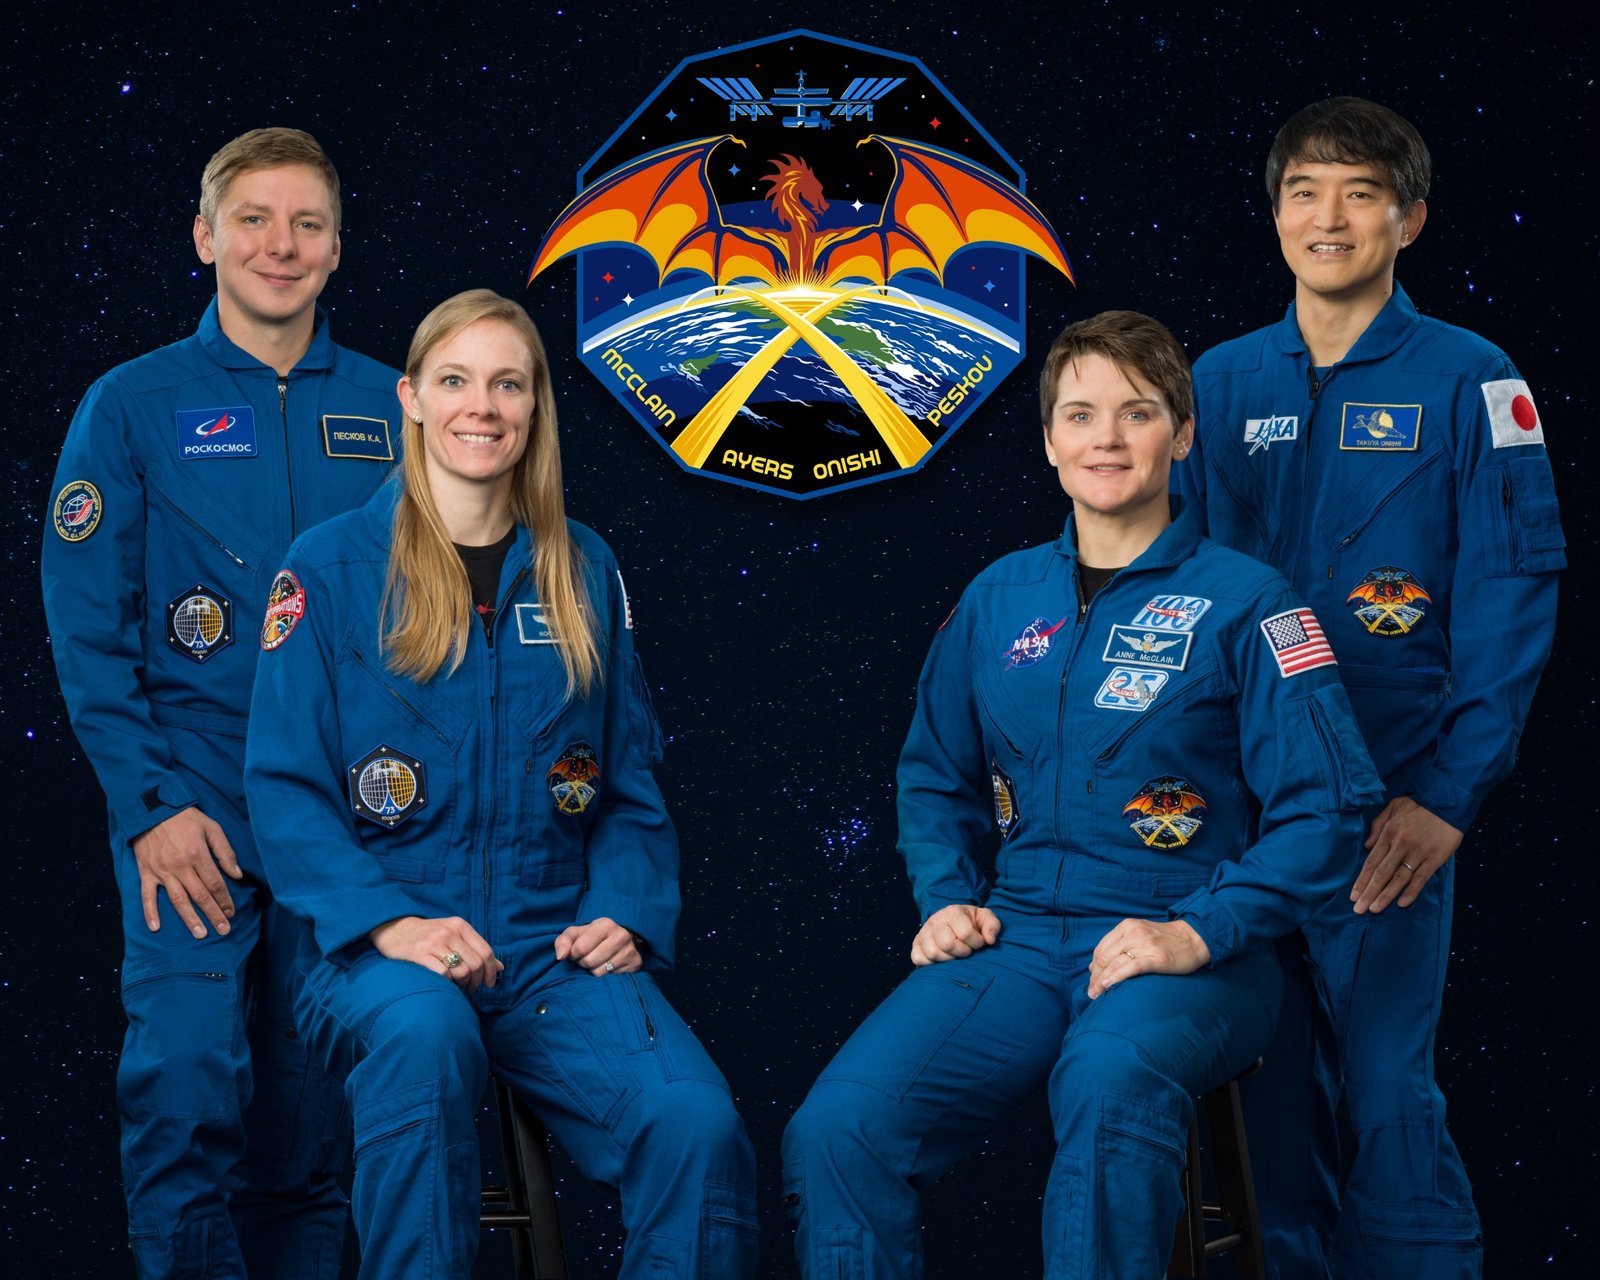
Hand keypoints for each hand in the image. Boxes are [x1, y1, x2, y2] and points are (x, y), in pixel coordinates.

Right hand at [131, 807, 243, 937]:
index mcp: (198, 855)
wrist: (153, 809)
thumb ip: (226, 852)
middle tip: (223, 931)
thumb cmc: (186, 818)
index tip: (232, 912)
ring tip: (200, 934)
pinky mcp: (146, 872)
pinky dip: (150, 912)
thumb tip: (237, 874)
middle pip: (200, 896)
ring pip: (178, 900)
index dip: (225, 900)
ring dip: (189, 919)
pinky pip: (147, 896)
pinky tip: (155, 928)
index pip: (215, 884)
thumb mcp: (212, 828)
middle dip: (213, 915)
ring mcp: (161, 871)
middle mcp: (180, 866)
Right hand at [369, 916, 502, 991]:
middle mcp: (449, 932)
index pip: (486, 951)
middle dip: (477, 981)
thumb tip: (500, 968)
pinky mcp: (419, 954)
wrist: (394, 929)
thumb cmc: (428, 935)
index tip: (489, 983)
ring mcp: (434, 943)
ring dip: (463, 984)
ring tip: (458, 986)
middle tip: (471, 988)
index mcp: (460, 926)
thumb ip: (475, 948)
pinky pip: (442, 974)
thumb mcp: (453, 934)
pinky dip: (447, 982)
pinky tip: (444, 983)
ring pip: (462, 971)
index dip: (491, 971)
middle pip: (476, 964)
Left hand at [554, 917, 642, 975]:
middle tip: (586, 958)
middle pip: (589, 962)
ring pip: (599, 972)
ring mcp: (629, 950)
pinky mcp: (635, 963)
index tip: (576, 952)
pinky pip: (611, 978)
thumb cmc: (591, 937)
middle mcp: (620, 936)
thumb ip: (563, 941)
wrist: (620, 938)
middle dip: (582, 963)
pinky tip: (607, 965)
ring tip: (595, 962)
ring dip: (592, 970)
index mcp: (604, 925)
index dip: (573, 954)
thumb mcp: (575, 934)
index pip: (580, 948)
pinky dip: (605, 975)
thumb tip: (561, 956)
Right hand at [910, 904, 1001, 965]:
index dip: (976, 942)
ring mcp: (923, 933)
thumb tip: (989, 940)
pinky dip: (930, 963)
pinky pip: (918, 958)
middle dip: (962, 952)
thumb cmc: (972, 922)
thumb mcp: (985, 918)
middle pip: (947, 944)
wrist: (954, 921)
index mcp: (952, 912)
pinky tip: (942, 959)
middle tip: (967, 950)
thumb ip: (992, 926)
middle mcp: (935, 920)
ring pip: (933, 953)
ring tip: (955, 954)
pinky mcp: (916, 945)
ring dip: (948, 959)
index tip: (979, 942)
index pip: (965, 933)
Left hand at [1087, 918, 1209, 998]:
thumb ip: (1119, 945)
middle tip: (1091, 992)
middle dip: (1095, 976)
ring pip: (1115, 963)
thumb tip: (1095, 965)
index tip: (1092, 980)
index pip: (1102, 948)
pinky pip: (1132, 967)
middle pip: (1105, 957)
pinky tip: (1108, 984)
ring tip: (1096, 994)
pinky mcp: (1157, 958)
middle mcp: (1134, 933)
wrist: (1194, 938)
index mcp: (1127, 926)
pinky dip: (1117, 976)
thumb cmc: (1165, 939)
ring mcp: (1145, 945)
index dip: (1094, 966)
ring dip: (1101, 980)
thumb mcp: (1139, 933)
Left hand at [1352, 796, 1462, 913]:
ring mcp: (1418, 853)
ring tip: (1374, 909)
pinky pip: (1421, 878)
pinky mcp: (1435, 858)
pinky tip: (1401, 903)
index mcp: (1388, 833)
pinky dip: (1411, 891)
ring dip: (1386, 896)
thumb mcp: (1392, 807)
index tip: (1353, 896)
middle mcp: (1400, 845)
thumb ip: (1377, 826)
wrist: (1446, 800)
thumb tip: (1366, 847)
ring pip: (1399, 878)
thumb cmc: (1417, 805)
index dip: (1362, 880)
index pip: (1371, 862)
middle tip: (1359, 910)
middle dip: (1369, 893)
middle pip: (1381, 873)